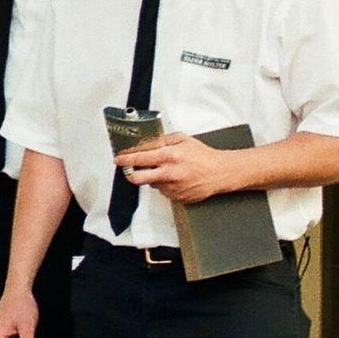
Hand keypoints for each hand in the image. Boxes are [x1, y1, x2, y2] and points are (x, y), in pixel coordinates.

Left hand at [115, 132, 241, 203]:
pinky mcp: (177, 198)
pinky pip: (164, 191)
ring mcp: (173, 188)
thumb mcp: (183, 139)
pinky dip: (166, 185)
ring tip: (169, 171)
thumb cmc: (203, 155)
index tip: (118, 159)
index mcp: (169, 157)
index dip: (125, 160)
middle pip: (137, 178)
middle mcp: (169, 174)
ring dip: (154, 178)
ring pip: (152, 184)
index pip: (139, 159)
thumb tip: (146, 142)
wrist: (221, 172)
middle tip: (131, 170)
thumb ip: (163, 140)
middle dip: (130, 174)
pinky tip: (177, 179)